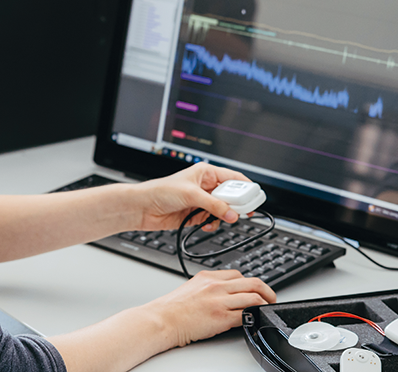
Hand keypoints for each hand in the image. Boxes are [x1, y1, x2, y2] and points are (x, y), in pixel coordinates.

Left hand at [132, 162, 250, 231]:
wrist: (143, 208)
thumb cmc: (161, 191)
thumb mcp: (191, 194)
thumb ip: (214, 205)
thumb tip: (232, 214)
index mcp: (206, 173)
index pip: (233, 178)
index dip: (245, 188)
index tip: (254, 199)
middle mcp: (205, 186)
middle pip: (231, 196)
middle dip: (236, 205)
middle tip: (242, 213)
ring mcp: (201, 201)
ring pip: (223, 210)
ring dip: (223, 216)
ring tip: (221, 219)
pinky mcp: (196, 215)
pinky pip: (213, 220)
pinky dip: (213, 224)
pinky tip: (207, 224)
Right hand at [145, 270, 276, 347]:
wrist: (162, 319)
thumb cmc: (172, 308)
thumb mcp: (192, 288)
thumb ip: (209, 287)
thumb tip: (223, 294)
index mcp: (209, 276)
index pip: (238, 274)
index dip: (250, 283)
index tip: (255, 290)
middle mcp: (216, 285)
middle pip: (252, 282)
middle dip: (266, 291)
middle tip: (271, 298)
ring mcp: (219, 301)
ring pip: (253, 297)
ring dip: (265, 303)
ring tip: (267, 309)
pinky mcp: (221, 317)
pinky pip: (245, 314)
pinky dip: (255, 316)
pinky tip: (256, 319)